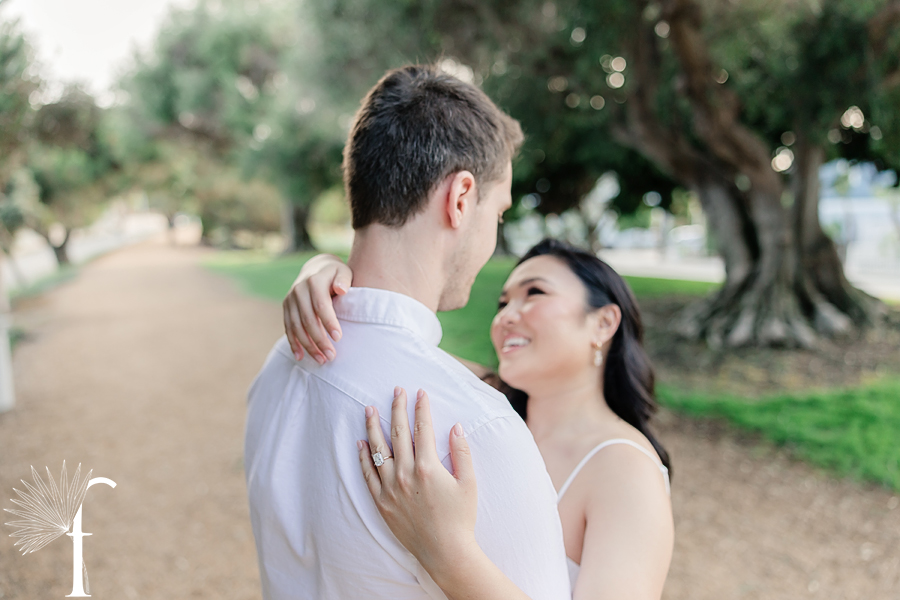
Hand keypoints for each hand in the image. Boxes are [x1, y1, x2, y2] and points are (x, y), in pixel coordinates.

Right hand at [283, 254, 352, 363]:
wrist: (316, 268)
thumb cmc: (336, 274)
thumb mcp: (343, 272)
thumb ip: (344, 280)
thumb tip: (342, 290)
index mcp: (314, 281)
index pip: (321, 305)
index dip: (329, 322)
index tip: (339, 338)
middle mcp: (299, 290)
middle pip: (308, 319)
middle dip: (319, 340)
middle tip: (331, 356)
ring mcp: (290, 299)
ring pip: (296, 327)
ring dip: (308, 346)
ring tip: (321, 360)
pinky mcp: (286, 307)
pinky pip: (288, 328)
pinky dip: (293, 343)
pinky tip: (300, 357)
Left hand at [358, 388, 477, 573]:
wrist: (445, 552)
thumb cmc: (460, 518)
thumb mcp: (468, 483)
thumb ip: (462, 452)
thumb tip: (456, 426)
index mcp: (428, 467)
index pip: (423, 428)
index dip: (421, 408)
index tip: (420, 392)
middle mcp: (406, 474)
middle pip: (399, 433)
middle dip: (397, 408)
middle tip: (395, 390)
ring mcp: (391, 488)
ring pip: (378, 450)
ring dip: (374, 426)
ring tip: (370, 409)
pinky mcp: (382, 502)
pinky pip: (368, 475)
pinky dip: (363, 458)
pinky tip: (361, 443)